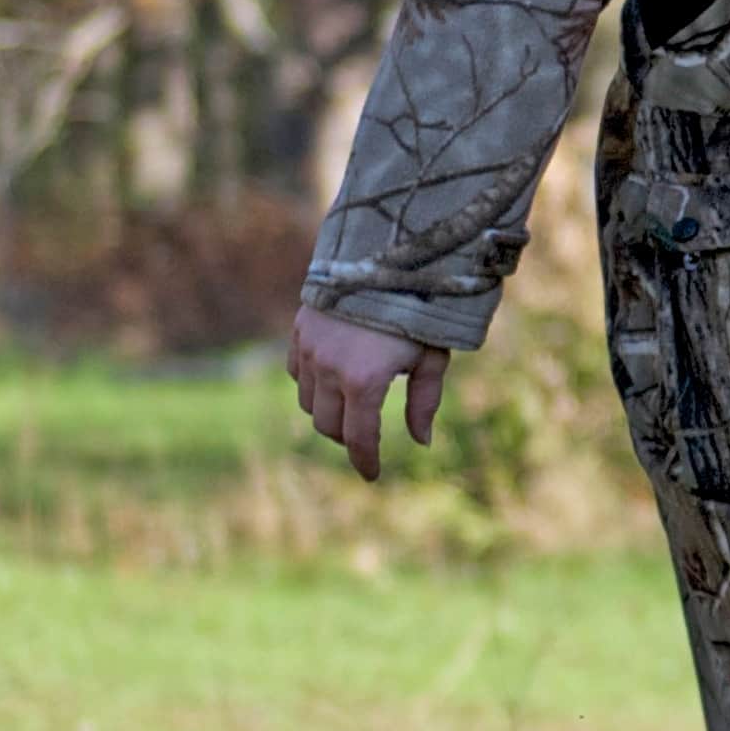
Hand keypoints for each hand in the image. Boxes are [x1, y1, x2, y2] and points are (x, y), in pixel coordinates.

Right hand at [289, 303, 448, 483]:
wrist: (385, 256)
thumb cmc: (418, 309)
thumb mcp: (431, 356)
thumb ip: (424, 402)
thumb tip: (421, 441)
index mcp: (364, 381)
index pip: (359, 438)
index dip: (365, 461)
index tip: (372, 475)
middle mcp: (330, 369)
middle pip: (328, 426)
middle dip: (347, 438)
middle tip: (365, 436)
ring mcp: (310, 350)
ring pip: (309, 403)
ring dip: (329, 412)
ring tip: (352, 406)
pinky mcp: (300, 332)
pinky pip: (298, 373)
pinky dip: (313, 384)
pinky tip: (333, 378)